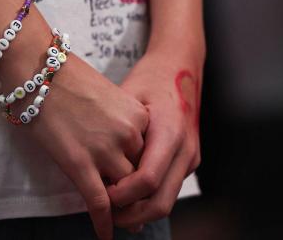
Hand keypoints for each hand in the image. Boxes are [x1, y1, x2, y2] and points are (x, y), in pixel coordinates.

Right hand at [2, 51, 148, 239]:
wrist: (39, 69)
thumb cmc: (66, 78)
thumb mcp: (107, 96)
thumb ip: (119, 121)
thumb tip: (117, 145)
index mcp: (138, 117)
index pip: (148, 154)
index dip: (141, 171)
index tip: (138, 184)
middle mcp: (128, 135)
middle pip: (138, 174)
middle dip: (135, 192)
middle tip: (134, 208)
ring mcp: (104, 151)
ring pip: (122, 192)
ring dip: (121, 209)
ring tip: (122, 222)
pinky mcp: (80, 164)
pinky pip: (98, 203)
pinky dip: (103, 223)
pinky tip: (104, 235)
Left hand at [106, 48, 202, 230]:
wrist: (181, 65)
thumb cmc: (150, 78)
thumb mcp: (128, 97)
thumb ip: (116, 132)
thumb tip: (92, 164)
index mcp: (169, 131)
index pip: (147, 179)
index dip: (122, 194)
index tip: (101, 195)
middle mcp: (185, 148)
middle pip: (161, 201)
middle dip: (132, 215)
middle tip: (106, 216)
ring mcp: (190, 157)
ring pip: (167, 200)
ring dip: (141, 211)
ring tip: (113, 210)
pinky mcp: (189, 160)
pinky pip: (169, 187)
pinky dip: (149, 197)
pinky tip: (127, 194)